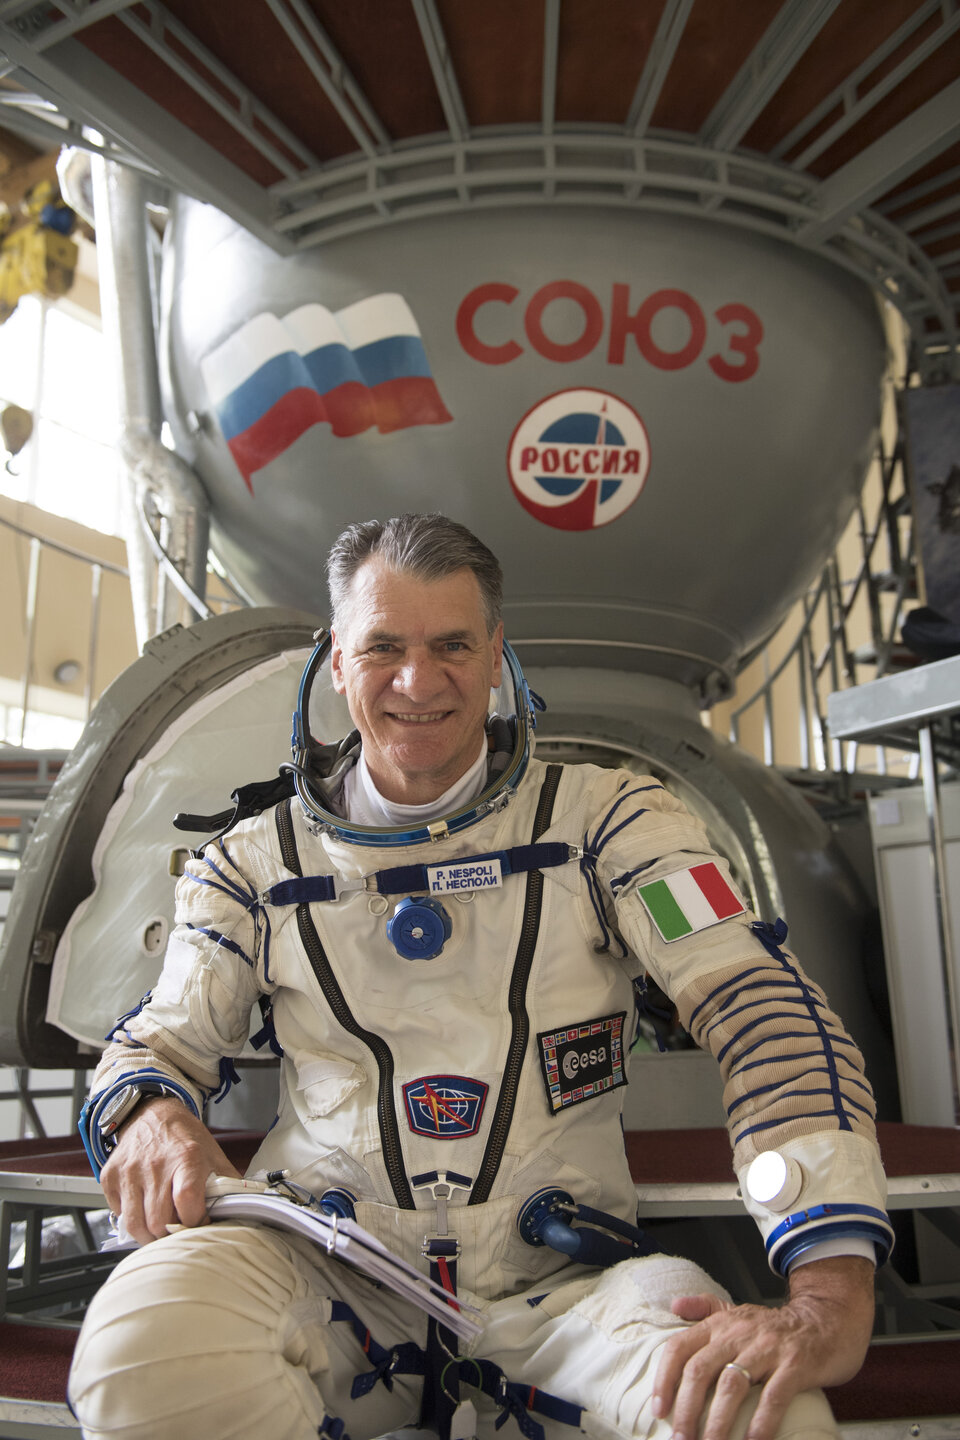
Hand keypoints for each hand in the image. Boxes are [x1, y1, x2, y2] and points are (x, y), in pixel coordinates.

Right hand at [99, 1096, 240, 1244]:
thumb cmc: (183, 1137)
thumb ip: (227, 1183)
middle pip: (159, 1221)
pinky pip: (118, 1214)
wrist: (151, 1114)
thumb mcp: (212, 1154)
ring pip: (135, 1225)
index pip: (187, 1202)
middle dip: (170, 1235)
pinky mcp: (111, 1176)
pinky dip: (130, 1220)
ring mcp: (130, 1171)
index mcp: (186, 1158)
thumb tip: (242, 1210)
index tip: (199, 1224)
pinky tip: (142, 1211)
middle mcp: (155, 1164)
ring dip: (149, 1235)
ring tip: (160, 1230)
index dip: (194, 1222)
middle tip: (178, 1231)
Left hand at [652, 1256, 874, 1439]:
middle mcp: (739, 1333)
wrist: (828, 1318)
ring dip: (717, 1423)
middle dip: (686, 1410)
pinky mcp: (797, 1364)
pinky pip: (774, 1397)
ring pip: (732, 1386)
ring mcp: (768, 1348)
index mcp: (721, 1324)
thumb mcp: (738, 1311)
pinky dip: (761, 1423)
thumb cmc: (778, 1326)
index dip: (665, 1378)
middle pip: (700, 1370)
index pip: (680, 1347)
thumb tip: (674, 1305)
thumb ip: (706, 1308)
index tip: (658, 1409)